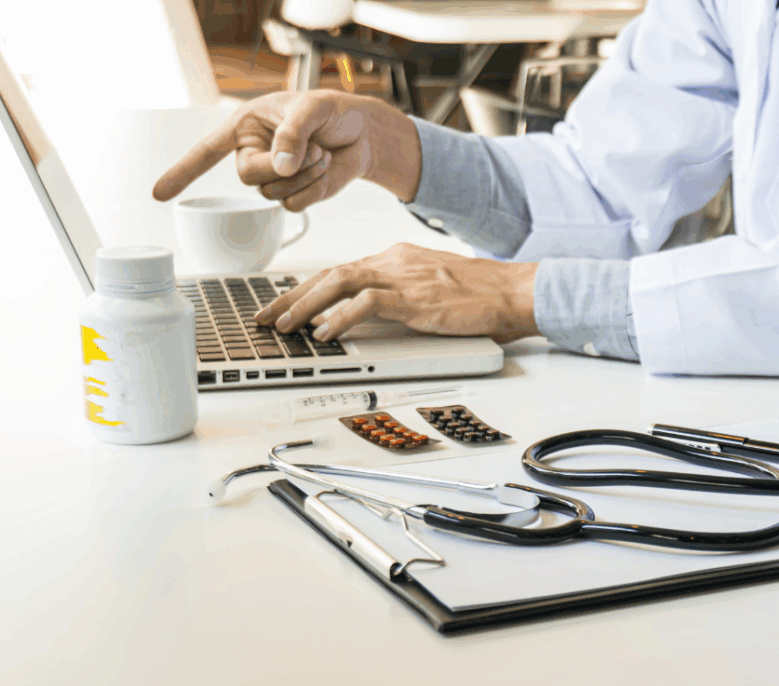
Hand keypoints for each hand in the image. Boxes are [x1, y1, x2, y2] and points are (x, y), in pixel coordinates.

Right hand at [151, 91, 421, 207]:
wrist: (362, 133)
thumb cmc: (332, 112)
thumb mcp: (312, 109)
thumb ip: (292, 133)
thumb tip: (279, 166)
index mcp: (246, 127)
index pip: (206, 151)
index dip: (182, 172)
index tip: (158, 194)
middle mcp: (254, 155)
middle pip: (249, 177)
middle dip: (283, 165)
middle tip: (312, 148)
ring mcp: (274, 178)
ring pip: (274, 193)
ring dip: (305, 175)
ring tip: (323, 152)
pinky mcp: (295, 195)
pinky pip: (294, 205)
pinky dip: (313, 189)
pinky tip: (325, 169)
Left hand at [255, 244, 539, 342]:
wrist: (513, 291)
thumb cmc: (481, 295)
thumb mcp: (431, 290)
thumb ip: (399, 296)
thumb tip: (370, 315)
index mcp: (397, 258)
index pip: (341, 270)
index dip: (307, 289)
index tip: (285, 305)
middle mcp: (394, 262)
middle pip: (330, 274)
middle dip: (292, 297)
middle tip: (266, 317)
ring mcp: (403, 277)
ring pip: (339, 283)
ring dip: (306, 306)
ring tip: (285, 327)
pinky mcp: (414, 297)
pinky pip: (366, 304)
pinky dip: (340, 318)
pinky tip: (325, 333)